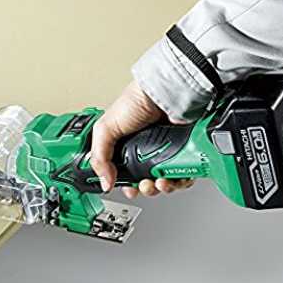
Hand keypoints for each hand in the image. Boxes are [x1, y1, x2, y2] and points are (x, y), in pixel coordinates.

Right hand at [90, 81, 194, 197]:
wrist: (164, 93)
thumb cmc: (136, 102)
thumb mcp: (105, 128)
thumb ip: (99, 156)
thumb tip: (104, 182)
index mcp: (126, 147)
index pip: (124, 175)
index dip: (126, 185)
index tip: (128, 189)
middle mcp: (146, 151)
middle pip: (146, 182)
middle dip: (145, 189)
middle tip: (144, 184)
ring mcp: (166, 152)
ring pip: (165, 182)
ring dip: (162, 188)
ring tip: (160, 182)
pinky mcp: (184, 153)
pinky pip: (182, 175)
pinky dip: (178, 181)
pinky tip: (173, 177)